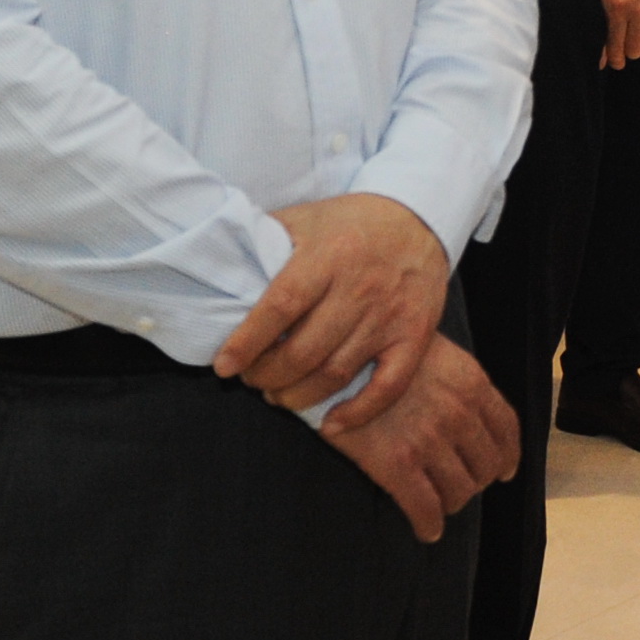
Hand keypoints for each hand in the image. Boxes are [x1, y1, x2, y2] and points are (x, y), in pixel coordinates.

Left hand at [216, 193, 446, 421]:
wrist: (420, 217)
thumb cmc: (351, 222)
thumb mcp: (306, 217)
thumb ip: (266, 240)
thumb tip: (219, 266)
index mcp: (328, 255)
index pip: (281, 305)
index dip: (248, 341)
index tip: (223, 365)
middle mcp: (359, 287)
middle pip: (305, 349)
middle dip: (267, 375)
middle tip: (251, 379)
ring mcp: (390, 315)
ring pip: (337, 373)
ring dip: (299, 395)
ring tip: (279, 396)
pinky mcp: (415, 335)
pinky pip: (389, 385)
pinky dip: (360, 412)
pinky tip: (332, 422)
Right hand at [323, 330, 518, 543]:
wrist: (333, 354)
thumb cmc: (377, 349)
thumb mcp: (431, 350)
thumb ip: (456, 380)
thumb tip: (470, 412)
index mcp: (471, 382)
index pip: (506, 429)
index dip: (507, 457)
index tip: (504, 470)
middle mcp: (458, 412)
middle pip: (486, 466)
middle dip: (475, 481)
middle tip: (458, 486)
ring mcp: (429, 439)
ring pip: (460, 491)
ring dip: (451, 502)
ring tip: (437, 503)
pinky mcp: (396, 462)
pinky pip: (426, 508)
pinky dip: (430, 525)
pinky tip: (426, 529)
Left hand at [597, 0, 639, 67]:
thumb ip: (600, 6)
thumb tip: (597, 35)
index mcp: (609, 0)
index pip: (605, 39)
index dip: (606, 57)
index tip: (606, 63)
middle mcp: (627, 9)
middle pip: (622, 49)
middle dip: (621, 55)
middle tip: (622, 54)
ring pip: (639, 50)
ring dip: (637, 52)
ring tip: (636, 47)